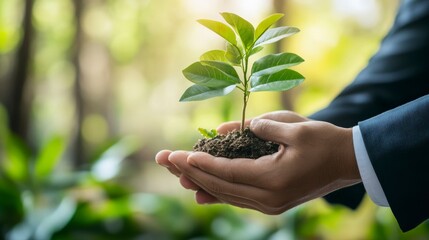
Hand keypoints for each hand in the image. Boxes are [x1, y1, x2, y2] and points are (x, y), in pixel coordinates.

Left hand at [156, 111, 361, 212]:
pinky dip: (217, 192)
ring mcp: (270, 204)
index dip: (202, 163)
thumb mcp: (293, 127)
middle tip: (166, 160)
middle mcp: (268, 198)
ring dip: (200, 182)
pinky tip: (199, 191)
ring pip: (226, 195)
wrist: (349, 162)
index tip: (179, 155)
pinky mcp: (272, 203)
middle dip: (191, 172)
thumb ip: (259, 127)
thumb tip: (225, 129)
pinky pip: (237, 198)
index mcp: (274, 180)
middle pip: (221, 186)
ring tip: (176, 173)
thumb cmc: (324, 141)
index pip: (228, 172)